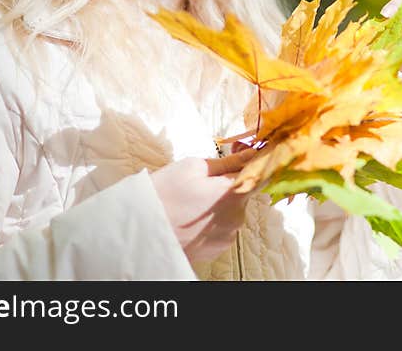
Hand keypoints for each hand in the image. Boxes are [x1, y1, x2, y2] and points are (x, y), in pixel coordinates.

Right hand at [150, 148, 255, 263]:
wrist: (142, 232)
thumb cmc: (165, 194)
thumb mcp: (193, 167)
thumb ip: (228, 161)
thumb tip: (252, 153)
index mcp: (233, 193)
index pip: (259, 175)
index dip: (250, 165)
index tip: (240, 158)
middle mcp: (237, 217)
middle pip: (243, 193)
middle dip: (227, 186)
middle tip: (201, 183)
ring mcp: (228, 235)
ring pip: (232, 212)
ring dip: (220, 205)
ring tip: (192, 204)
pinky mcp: (218, 249)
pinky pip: (223, 229)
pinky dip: (212, 222)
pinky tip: (192, 219)